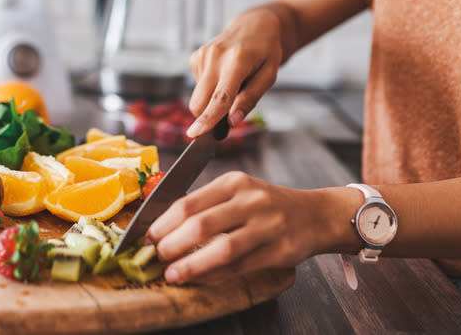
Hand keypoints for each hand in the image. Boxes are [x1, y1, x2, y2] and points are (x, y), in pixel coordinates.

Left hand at [145, 171, 341, 284]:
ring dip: (192, 266)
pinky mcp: (279, 250)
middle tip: (155, 258)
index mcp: (234, 182)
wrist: (315, 215)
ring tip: (173, 275)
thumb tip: (163, 228)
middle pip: (202, 224)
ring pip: (222, 249)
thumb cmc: (267, 205)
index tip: (145, 237)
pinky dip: (215, 275)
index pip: (189, 202)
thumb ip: (207, 204)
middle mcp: (250, 200)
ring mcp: (267, 226)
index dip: (162, 223)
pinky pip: (240, 266)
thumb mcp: (239, 192)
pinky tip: (199, 279)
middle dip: (172, 245)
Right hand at [186, 6, 292, 137]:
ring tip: (232, 85)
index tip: (194, 134)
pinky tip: (222, 76)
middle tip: (227, 119)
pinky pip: (197, 86)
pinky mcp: (195, 57)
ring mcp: (203, 55)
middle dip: (208, 117)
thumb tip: (232, 122)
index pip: (220, 97)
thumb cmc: (265, 52)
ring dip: (212, 101)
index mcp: (237, 61)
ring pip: (198, 97)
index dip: (208, 118)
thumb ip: (250, 99)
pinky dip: (209, 89)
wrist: (254, 25)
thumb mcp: (269, 76)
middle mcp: (215, 56)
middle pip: (201, 101)